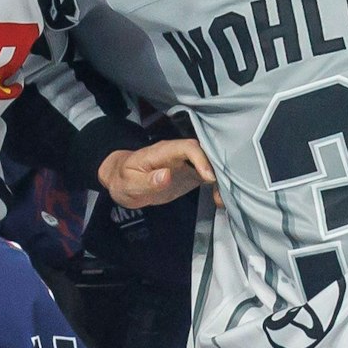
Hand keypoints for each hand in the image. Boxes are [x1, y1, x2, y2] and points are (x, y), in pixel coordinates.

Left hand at [100, 139, 217, 209]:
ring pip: (210, 164)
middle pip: (205, 153)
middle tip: (223, 192)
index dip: (201, 159)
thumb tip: (166, 175)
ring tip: (222, 199)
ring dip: (220, 180)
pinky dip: (217, 186)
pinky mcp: (191, 174)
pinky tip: (220, 200)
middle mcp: (178, 154)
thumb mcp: (130, 183)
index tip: (209, 177)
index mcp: (163, 151)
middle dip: (218, 169)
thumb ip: (148, 180)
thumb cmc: (124, 179)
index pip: (187, 147)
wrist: (123, 182)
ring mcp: (186, 163)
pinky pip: (208, 176)